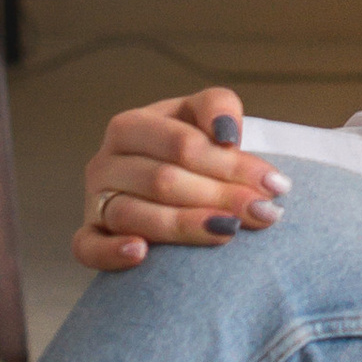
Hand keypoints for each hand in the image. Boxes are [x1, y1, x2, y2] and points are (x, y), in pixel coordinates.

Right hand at [74, 88, 288, 271]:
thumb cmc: (191, 146)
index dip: (230, 164)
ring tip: (229, 231)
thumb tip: (226, 134)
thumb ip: (218, 107)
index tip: (274, 184)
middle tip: (264, 213)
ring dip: (184, 226)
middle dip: (220, 197)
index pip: (182, 144)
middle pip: (163, 181)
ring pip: (133, 215)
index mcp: (131, 126)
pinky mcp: (88, 236)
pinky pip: (87, 248)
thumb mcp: (204, 116)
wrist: (172, 178)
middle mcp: (106, 162)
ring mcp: (95, 201)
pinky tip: (142, 253)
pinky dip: (111, 252)